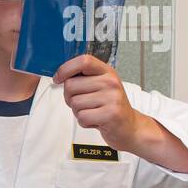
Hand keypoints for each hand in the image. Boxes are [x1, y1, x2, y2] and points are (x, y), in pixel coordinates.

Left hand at [53, 55, 187, 171]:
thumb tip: (59, 75)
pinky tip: (96, 121)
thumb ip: (83, 78)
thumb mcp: (100, 86)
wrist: (130, 126)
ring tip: (93, 112)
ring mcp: (112, 98)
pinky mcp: (111, 114)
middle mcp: (111, 82)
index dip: (65, 69)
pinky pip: (82, 117)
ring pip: (74, 103)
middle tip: (85, 103)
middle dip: (70, 97)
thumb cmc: (110, 106)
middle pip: (71, 85)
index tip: (58, 78)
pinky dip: (84, 122)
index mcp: (107, 72)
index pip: (83, 61)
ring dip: (78, 112)